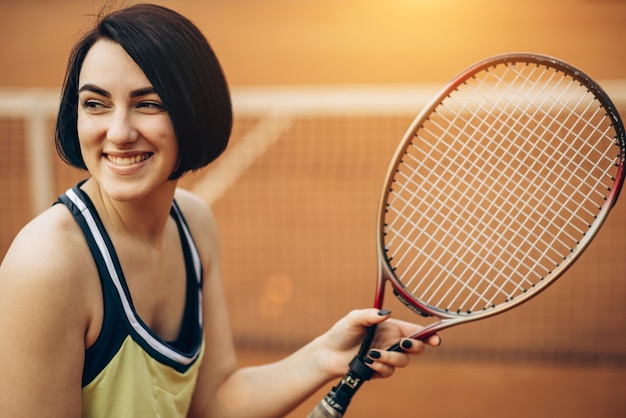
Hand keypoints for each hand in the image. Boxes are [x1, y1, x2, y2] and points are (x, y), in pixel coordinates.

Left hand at [317, 308, 440, 379]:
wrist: (329, 354)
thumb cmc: (342, 332)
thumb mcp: (354, 319)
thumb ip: (370, 315)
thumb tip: (386, 313)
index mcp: (391, 328)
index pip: (415, 331)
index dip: (429, 335)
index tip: (436, 339)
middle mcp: (392, 342)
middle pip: (416, 348)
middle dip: (414, 347)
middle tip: (403, 345)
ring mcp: (387, 357)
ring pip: (403, 361)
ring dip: (389, 358)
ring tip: (371, 354)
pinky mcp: (380, 370)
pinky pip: (389, 371)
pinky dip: (379, 367)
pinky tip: (367, 362)